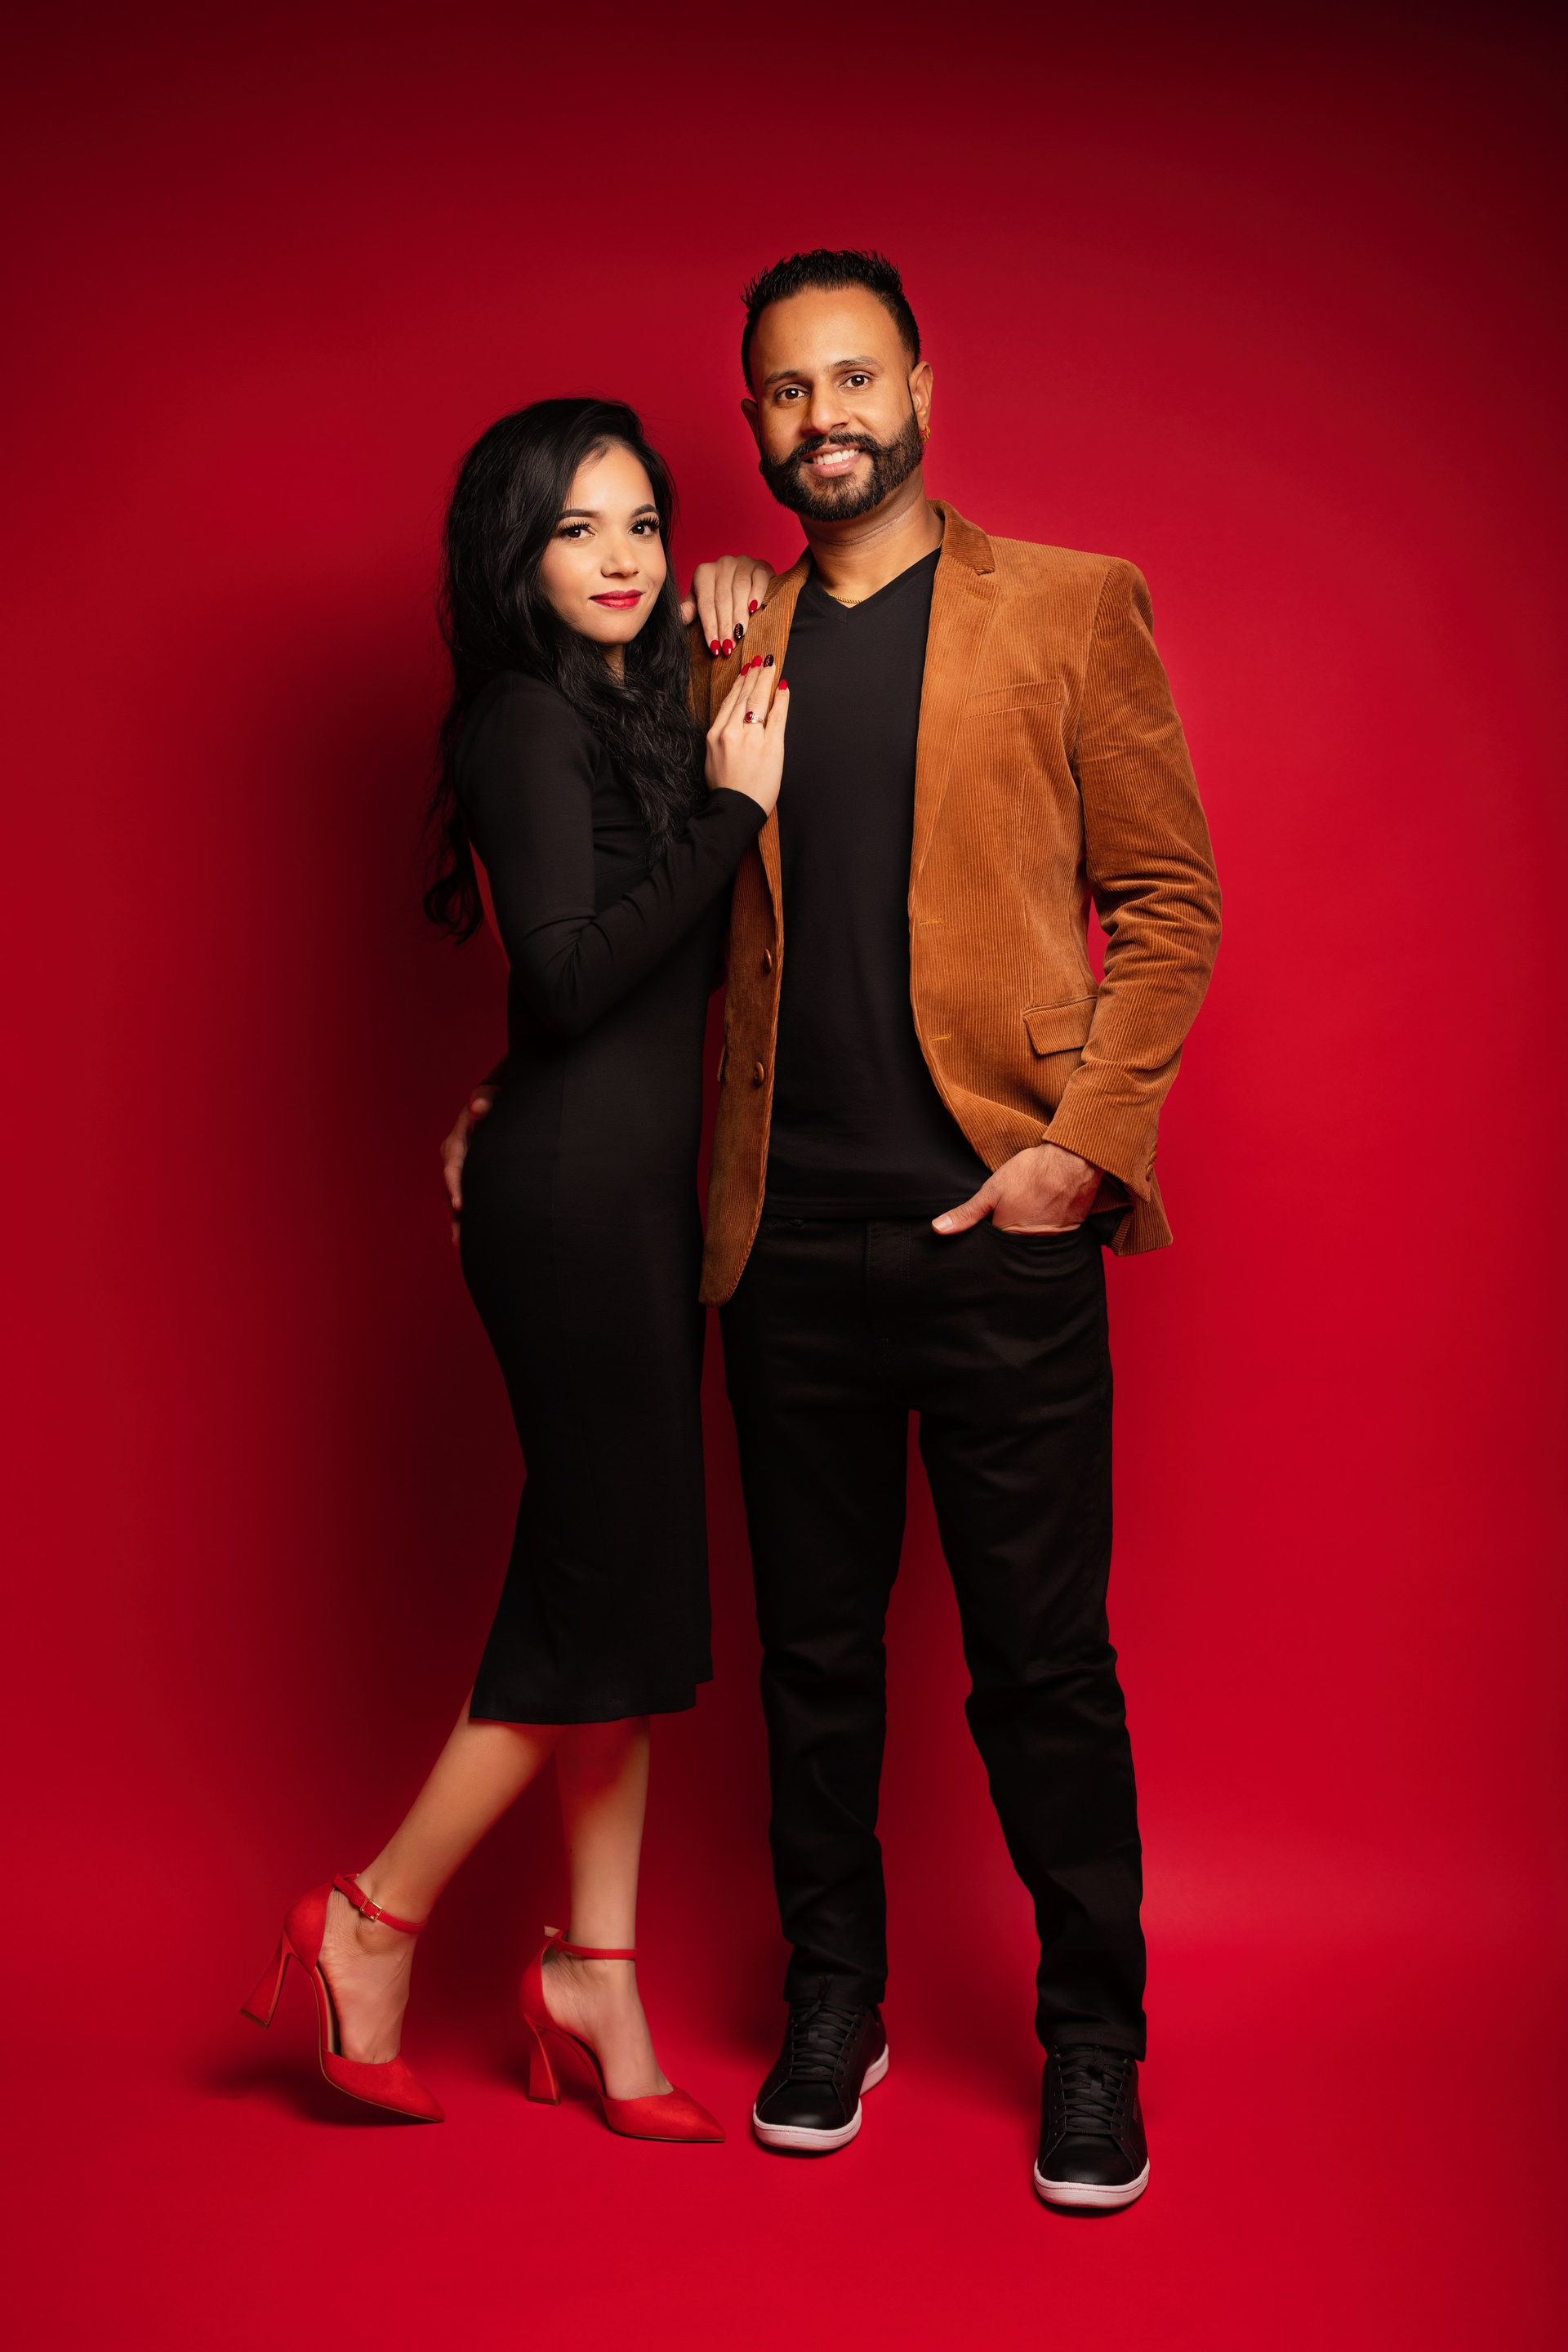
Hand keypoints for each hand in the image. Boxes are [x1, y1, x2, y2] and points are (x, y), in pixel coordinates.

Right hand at [441, 1085, 495, 1242]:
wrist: (493, 1104)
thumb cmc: (493, 1100)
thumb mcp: (489, 1097)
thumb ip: (485, 1100)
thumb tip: (478, 1108)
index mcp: (456, 1140)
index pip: (452, 1166)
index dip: (455, 1186)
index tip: (459, 1205)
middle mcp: (452, 1155)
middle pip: (449, 1187)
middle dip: (454, 1213)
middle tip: (459, 1236)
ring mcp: (457, 1167)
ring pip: (454, 1196)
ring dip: (457, 1219)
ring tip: (461, 1243)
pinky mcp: (466, 1175)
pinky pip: (463, 1196)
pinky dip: (465, 1215)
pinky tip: (468, 1236)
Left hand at [680, 556, 775, 655]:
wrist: (748, 578)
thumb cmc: (722, 594)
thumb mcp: (703, 601)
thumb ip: (691, 609)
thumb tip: (679, 620)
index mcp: (704, 573)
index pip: (706, 604)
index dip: (709, 626)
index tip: (714, 646)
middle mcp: (722, 564)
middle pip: (722, 599)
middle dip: (724, 625)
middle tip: (727, 646)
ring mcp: (742, 563)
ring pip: (740, 590)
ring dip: (739, 614)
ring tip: (739, 633)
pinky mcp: (761, 565)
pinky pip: (759, 579)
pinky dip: (757, 594)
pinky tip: (755, 608)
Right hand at [704, 656, 788, 815]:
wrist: (735, 810)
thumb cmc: (725, 788)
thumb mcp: (713, 757)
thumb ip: (722, 735)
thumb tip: (733, 717)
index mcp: (715, 734)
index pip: (730, 702)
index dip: (739, 684)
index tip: (745, 672)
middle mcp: (731, 732)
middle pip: (744, 696)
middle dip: (754, 675)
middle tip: (762, 661)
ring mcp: (752, 738)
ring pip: (758, 701)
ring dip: (766, 681)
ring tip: (771, 667)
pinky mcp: (771, 746)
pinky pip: (777, 716)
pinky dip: (781, 700)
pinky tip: (783, 688)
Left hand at [932, 1141, 1100, 1235]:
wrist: (1072, 1161)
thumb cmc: (1031, 1173)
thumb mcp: (992, 1190)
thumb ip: (967, 1213)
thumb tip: (938, 1229)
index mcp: (1008, 1237)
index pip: (992, 1245)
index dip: (990, 1229)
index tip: (993, 1215)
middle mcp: (1030, 1245)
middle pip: (1012, 1244)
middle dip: (1010, 1230)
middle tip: (1017, 1205)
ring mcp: (1051, 1240)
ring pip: (1033, 1240)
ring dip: (1030, 1226)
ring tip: (1032, 1204)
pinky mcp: (1069, 1232)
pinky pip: (1052, 1236)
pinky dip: (1048, 1224)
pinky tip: (1047, 1207)